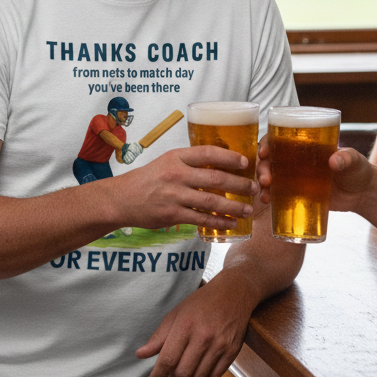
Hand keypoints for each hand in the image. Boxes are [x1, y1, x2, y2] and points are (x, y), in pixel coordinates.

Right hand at [109, 145, 256, 232]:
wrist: (122, 199)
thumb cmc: (148, 178)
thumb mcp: (167, 161)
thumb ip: (190, 162)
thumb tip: (220, 164)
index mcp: (177, 157)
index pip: (208, 153)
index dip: (230, 157)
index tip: (245, 162)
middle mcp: (177, 174)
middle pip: (216, 178)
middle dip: (239, 184)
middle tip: (254, 188)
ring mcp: (174, 195)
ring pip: (211, 201)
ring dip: (234, 206)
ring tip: (248, 209)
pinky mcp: (172, 215)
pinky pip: (201, 219)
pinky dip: (218, 222)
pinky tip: (230, 223)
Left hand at [136, 274, 254, 376]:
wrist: (233, 293)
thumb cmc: (201, 303)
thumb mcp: (176, 314)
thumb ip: (159, 337)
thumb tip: (140, 354)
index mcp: (186, 325)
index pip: (168, 359)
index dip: (158, 375)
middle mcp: (203, 336)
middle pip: (182, 372)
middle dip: (173, 375)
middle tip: (173, 368)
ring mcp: (219, 345)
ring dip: (190, 375)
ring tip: (189, 363)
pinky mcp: (232, 351)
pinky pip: (214, 376)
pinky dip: (206, 374)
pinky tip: (203, 362)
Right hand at [258, 141, 373, 212]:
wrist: (363, 195)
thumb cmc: (359, 170)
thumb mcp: (355, 160)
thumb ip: (347, 157)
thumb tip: (334, 161)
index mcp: (306, 143)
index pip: (280, 137)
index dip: (267, 142)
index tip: (263, 152)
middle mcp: (296, 158)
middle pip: (270, 157)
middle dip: (262, 167)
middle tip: (265, 179)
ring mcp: (295, 176)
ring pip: (270, 175)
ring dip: (262, 182)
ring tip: (265, 194)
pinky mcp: (298, 193)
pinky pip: (278, 192)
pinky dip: (269, 195)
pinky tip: (266, 201)